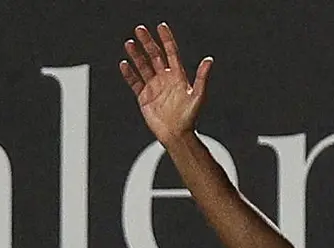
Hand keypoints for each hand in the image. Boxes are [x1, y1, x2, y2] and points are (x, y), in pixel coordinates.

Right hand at [121, 22, 212, 143]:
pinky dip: (129, 74)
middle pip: (154, 56)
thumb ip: (202, 77)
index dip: (167, 39)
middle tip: (140, 30)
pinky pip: (135, 82)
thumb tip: (209, 59)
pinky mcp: (144, 97)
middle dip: (147, 42)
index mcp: (178, 75)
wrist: (176, 135)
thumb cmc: (189, 117)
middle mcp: (165, 78)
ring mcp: (154, 87)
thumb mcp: (198, 96)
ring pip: (143, 66)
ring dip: (136, 55)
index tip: (161, 27)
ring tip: (129, 43)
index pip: (171, 52)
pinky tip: (124, 64)